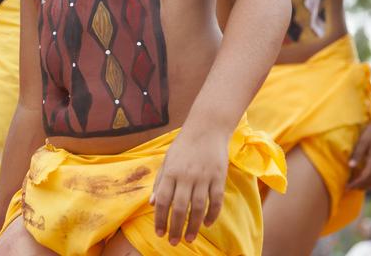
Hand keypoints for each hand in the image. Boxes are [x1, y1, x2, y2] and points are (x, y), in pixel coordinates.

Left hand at [150, 127, 228, 245]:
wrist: (207, 127)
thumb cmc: (184, 145)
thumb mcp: (167, 160)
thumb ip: (160, 182)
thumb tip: (151, 203)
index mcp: (171, 172)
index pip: (163, 200)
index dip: (160, 219)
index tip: (159, 233)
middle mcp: (186, 176)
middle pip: (180, 208)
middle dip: (176, 228)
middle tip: (174, 242)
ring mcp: (204, 177)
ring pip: (198, 207)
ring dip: (193, 226)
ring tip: (189, 239)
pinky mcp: (219, 177)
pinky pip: (216, 200)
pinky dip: (213, 214)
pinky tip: (208, 224)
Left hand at [347, 110, 370, 189]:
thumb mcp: (363, 142)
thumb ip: (357, 154)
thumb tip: (350, 166)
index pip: (365, 178)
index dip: (356, 184)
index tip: (346, 187)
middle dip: (360, 187)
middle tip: (349, 188)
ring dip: (367, 185)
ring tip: (355, 184)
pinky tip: (364, 177)